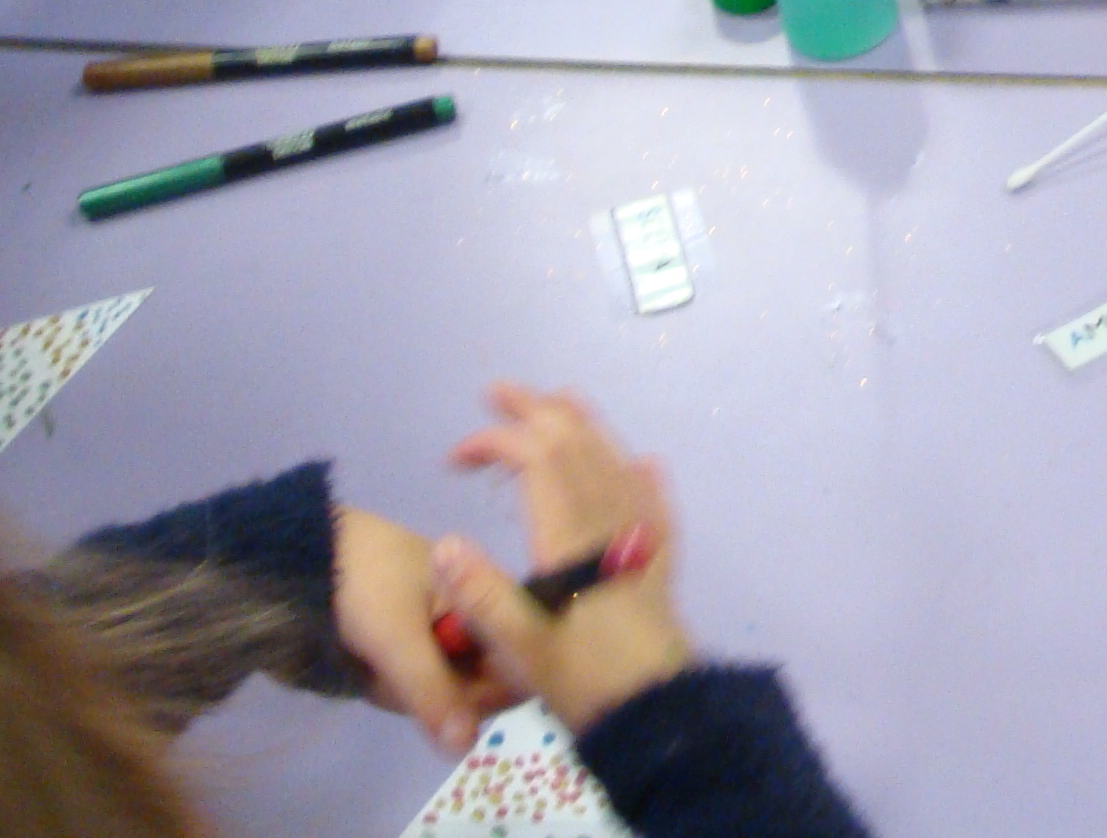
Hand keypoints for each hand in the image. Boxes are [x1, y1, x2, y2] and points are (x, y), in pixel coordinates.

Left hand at [334, 504, 514, 755]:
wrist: (301, 548)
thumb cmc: (362, 578)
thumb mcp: (397, 636)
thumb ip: (433, 691)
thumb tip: (466, 748)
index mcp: (484, 595)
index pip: (511, 661)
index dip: (486, 693)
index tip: (449, 709)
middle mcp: (469, 611)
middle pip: (472, 680)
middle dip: (431, 692)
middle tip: (390, 675)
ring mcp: (436, 624)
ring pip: (438, 684)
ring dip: (404, 688)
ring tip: (371, 664)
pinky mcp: (407, 635)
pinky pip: (413, 674)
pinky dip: (391, 680)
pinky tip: (366, 664)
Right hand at [433, 384, 696, 739]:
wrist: (657, 712)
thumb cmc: (584, 680)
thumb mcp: (521, 647)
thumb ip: (480, 595)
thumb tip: (445, 543)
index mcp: (570, 535)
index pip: (536, 459)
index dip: (496, 442)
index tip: (455, 458)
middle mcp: (609, 521)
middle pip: (576, 444)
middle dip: (536, 411)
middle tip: (497, 394)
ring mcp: (642, 536)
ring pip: (615, 461)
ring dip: (583, 426)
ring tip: (559, 402)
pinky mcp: (661, 561)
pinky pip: (655, 500)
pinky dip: (641, 474)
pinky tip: (645, 464)